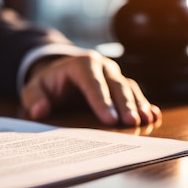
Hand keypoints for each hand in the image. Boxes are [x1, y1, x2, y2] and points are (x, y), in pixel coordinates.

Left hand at [20, 50, 160, 125]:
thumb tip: (39, 111)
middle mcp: (102, 66)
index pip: (92, 82)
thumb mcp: (33, 89)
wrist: (60, 74)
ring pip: (129, 88)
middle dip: (125, 105)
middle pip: (116, 85)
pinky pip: (136, 93)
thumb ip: (34, 98)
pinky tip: (153, 116)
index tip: (109, 119)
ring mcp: (114, 75)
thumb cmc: (48, 84)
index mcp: (81, 64)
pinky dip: (145, 104)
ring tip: (146, 122)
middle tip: (131, 123)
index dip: (101, 101)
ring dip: (138, 105)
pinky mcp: (122, 84)